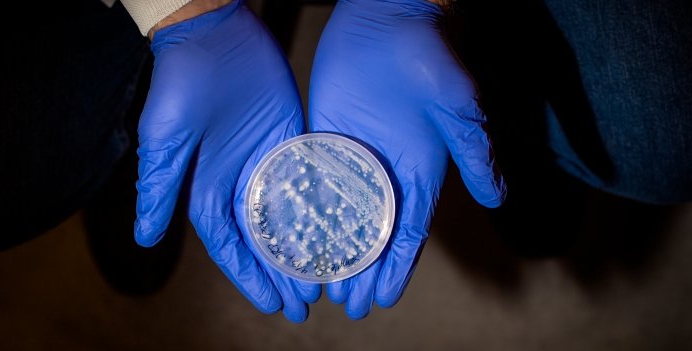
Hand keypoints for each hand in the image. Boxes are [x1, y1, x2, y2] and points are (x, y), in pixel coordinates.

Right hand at [134, 0, 319, 321]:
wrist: (213, 31)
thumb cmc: (182, 84)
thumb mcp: (166, 139)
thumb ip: (160, 188)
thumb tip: (145, 240)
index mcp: (208, 186)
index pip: (231, 244)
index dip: (249, 275)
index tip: (273, 304)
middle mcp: (239, 180)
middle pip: (263, 238)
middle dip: (281, 272)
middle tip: (305, 304)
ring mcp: (266, 160)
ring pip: (289, 215)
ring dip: (303, 247)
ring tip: (325, 278)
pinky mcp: (291, 137)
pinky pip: (309, 179)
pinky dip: (321, 206)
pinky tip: (337, 228)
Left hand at [309, 0, 505, 318]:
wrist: (390, 15)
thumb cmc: (431, 58)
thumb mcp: (458, 107)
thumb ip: (474, 151)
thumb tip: (498, 198)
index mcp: (418, 170)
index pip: (406, 230)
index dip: (396, 266)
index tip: (383, 300)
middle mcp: (385, 169)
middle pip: (371, 231)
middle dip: (361, 269)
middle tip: (347, 304)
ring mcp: (353, 154)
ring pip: (340, 212)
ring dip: (331, 247)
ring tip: (319, 282)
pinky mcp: (326, 135)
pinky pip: (314, 179)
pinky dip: (305, 208)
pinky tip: (292, 233)